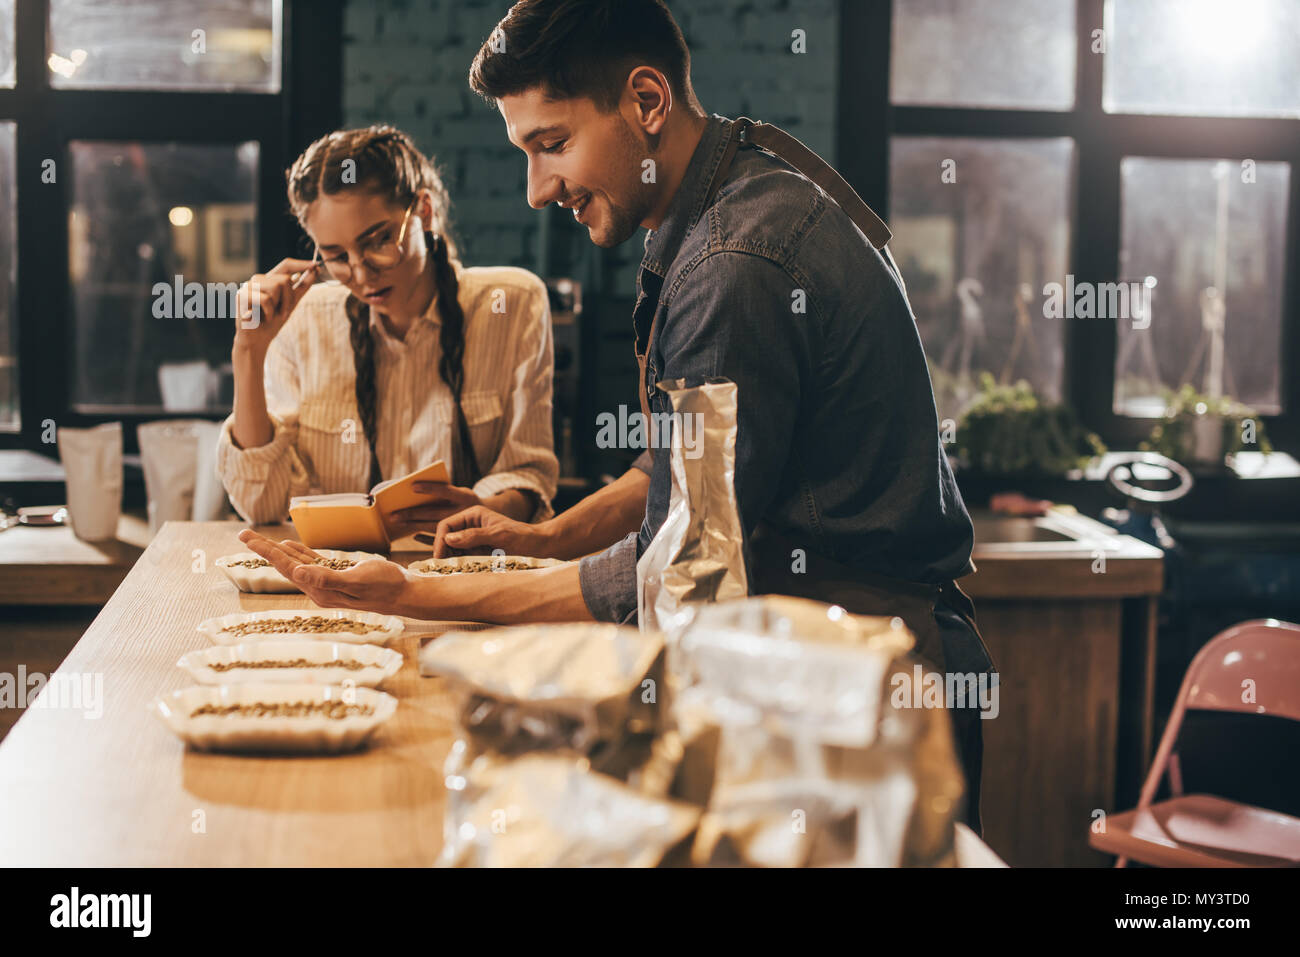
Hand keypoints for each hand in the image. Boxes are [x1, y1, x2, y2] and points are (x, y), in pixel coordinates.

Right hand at [232, 258, 318, 358]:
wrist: (257, 340)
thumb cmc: (272, 322)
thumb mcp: (290, 303)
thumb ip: (301, 287)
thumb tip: (315, 271)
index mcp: (269, 280)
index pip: (286, 266)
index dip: (301, 264)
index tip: (316, 265)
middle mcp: (258, 280)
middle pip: (285, 279)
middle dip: (289, 299)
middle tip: (283, 312)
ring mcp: (248, 286)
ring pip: (276, 286)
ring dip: (279, 305)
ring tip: (270, 315)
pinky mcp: (242, 295)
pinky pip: (266, 299)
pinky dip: (269, 312)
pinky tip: (263, 318)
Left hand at [237, 530, 412, 613]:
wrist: (405, 594)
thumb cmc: (385, 586)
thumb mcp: (356, 580)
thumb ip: (326, 578)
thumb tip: (297, 573)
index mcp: (320, 590)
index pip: (287, 567)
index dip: (265, 551)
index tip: (246, 537)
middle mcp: (319, 588)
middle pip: (285, 565)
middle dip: (264, 549)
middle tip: (243, 533)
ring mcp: (327, 584)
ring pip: (296, 564)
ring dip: (278, 552)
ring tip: (259, 540)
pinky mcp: (338, 577)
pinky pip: (312, 563)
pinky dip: (299, 553)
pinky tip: (291, 546)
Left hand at [386, 482, 482, 536]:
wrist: (495, 522)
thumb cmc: (470, 504)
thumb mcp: (464, 494)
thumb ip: (446, 493)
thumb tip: (415, 490)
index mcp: (466, 497)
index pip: (446, 490)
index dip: (430, 488)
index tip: (412, 486)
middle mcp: (464, 512)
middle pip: (434, 512)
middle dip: (412, 513)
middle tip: (393, 515)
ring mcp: (462, 528)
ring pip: (433, 527)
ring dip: (414, 525)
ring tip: (397, 523)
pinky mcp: (460, 540)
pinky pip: (439, 540)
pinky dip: (425, 538)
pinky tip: (414, 536)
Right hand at [417, 504, 550, 557]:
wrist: (539, 547)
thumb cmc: (522, 538)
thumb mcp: (499, 535)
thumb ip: (474, 536)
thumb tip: (449, 539)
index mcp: (473, 514)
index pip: (446, 525)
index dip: (440, 540)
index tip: (440, 556)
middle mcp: (470, 525)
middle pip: (445, 537)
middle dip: (441, 550)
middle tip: (439, 567)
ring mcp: (472, 539)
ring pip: (450, 549)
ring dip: (446, 559)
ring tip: (442, 571)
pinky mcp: (476, 552)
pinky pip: (459, 557)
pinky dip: (452, 562)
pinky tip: (442, 566)